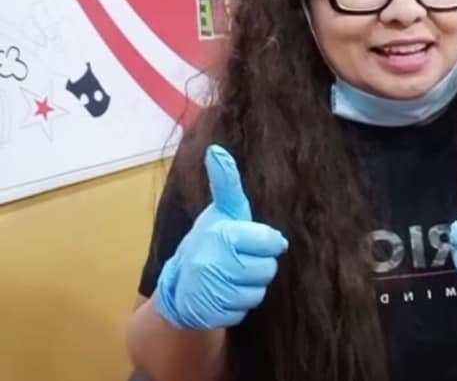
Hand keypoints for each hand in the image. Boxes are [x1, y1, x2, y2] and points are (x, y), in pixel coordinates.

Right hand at [155, 145, 288, 329]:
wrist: (178, 285)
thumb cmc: (209, 241)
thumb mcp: (220, 211)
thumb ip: (226, 184)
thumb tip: (217, 149)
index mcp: (223, 234)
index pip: (271, 241)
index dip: (266, 242)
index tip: (251, 241)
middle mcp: (215, 262)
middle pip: (268, 269)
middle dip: (258, 265)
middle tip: (239, 259)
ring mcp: (213, 290)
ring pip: (259, 291)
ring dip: (249, 286)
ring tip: (230, 276)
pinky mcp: (213, 313)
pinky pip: (245, 309)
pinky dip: (238, 304)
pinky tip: (224, 294)